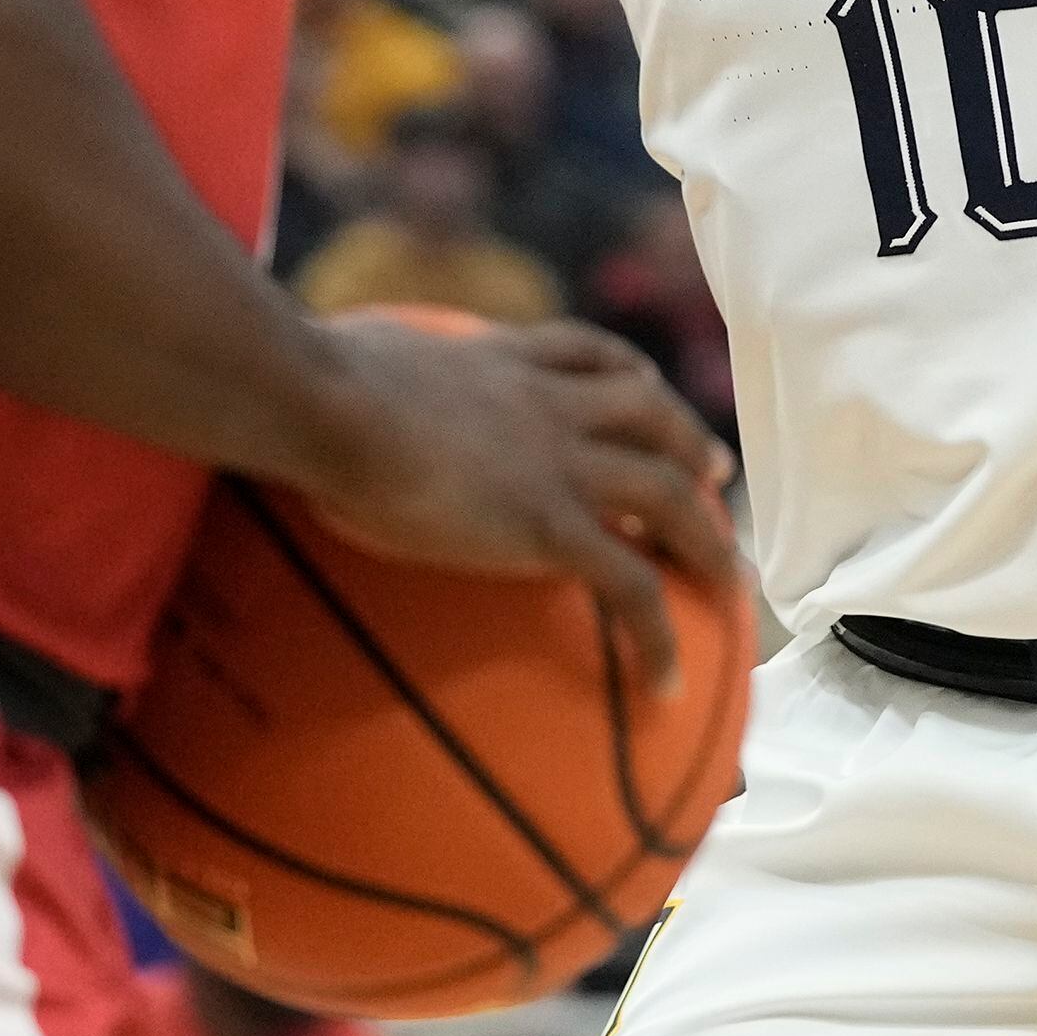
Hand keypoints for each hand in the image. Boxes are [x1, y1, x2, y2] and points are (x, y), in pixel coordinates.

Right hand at [294, 316, 739, 689]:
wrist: (328, 402)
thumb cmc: (310, 381)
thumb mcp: (353, 357)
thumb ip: (361, 372)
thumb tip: (310, 383)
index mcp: (500, 361)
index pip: (586, 353)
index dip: (628, 375)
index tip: (649, 392)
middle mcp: (547, 401)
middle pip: (650, 413)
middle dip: (691, 444)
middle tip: (716, 476)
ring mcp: (557, 462)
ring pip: (665, 492)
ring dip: (705, 536)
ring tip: (726, 579)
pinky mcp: (548, 525)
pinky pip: (629, 585)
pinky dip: (658, 635)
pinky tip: (668, 682)